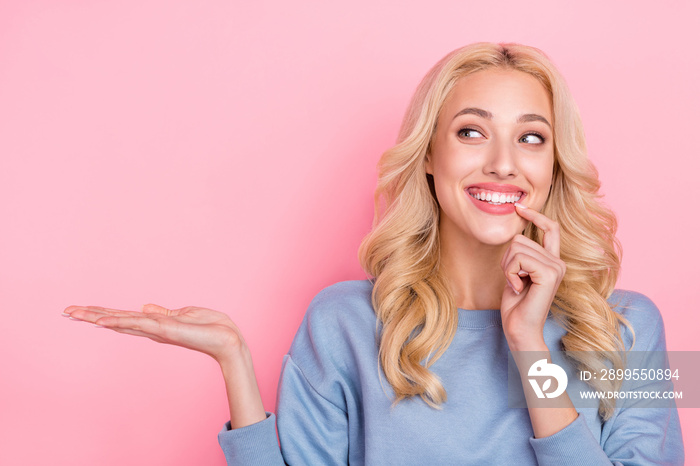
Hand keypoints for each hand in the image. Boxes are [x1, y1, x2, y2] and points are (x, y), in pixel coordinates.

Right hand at [63, 304, 246, 364]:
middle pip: (115, 320)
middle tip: (65, 311)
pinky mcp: (165, 330)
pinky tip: (101, 321)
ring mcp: (156, 331)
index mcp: (155, 325)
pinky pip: (138, 324)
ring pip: (120, 321)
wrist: (227, 340)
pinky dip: (119, 321)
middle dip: (90, 315)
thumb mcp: (184, 315)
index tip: (81, 309)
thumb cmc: (211, 328)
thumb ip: (163, 313)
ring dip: (97, 316)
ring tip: (74, 313)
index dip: (102, 313)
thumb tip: (145, 307)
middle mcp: (151, 329)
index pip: (123, 317)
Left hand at [499, 203, 565, 350]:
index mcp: (553, 261)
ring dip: (507, 267)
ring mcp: (556, 267)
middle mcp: (558, 262)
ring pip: (517, 247)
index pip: (550, 228)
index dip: (535, 215)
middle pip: (520, 238)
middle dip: (507, 259)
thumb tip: (515, 233)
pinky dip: (510, 273)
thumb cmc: (516, 305)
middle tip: (513, 280)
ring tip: (516, 285)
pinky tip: (517, 288)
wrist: (521, 330)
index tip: (519, 207)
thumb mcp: (516, 274)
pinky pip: (518, 259)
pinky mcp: (549, 273)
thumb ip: (521, 255)